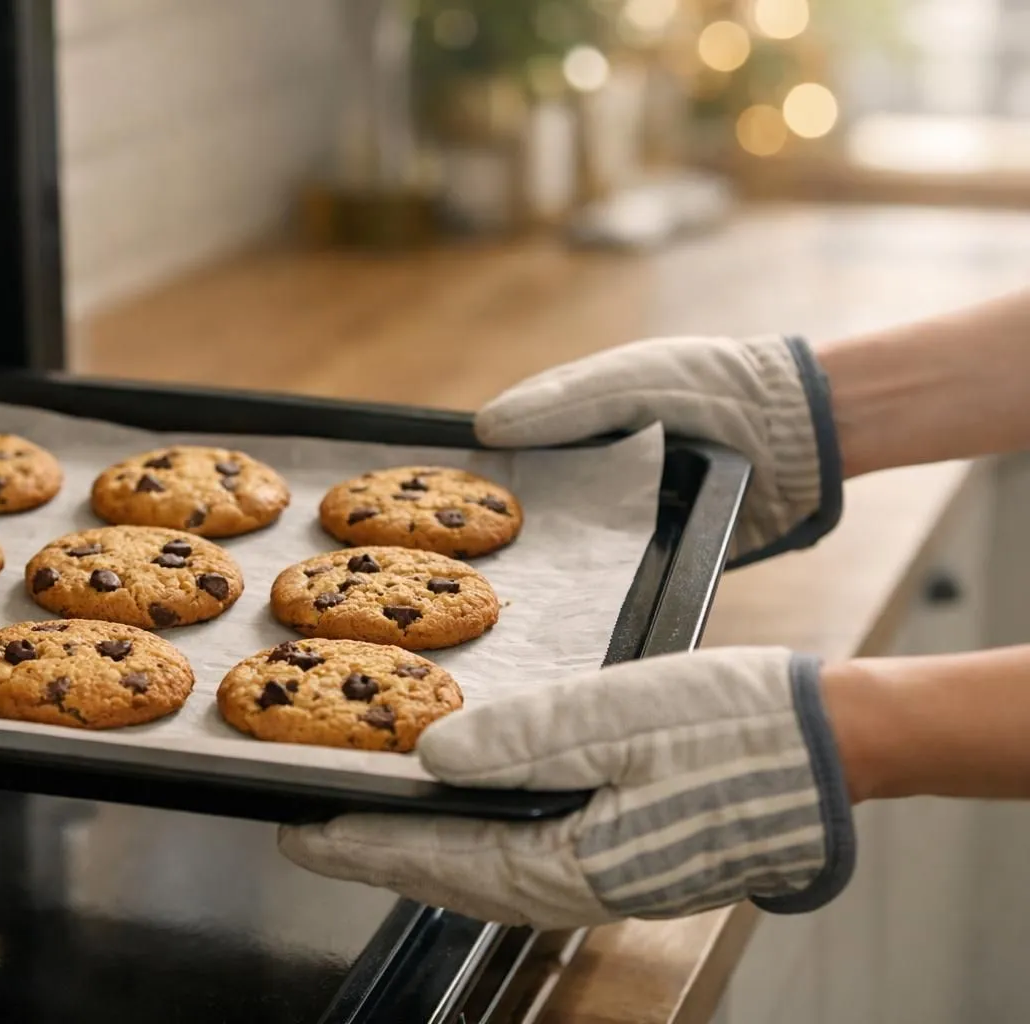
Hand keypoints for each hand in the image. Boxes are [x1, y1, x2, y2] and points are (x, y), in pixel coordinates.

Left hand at [278, 648, 856, 929]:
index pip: (434, 858)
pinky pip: (520, 863)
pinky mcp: (621, 856)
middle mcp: (576, 886)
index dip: (359, 843)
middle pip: (449, 876)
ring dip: (419, 852)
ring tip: (368, 827)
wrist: (830, 748)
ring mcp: (601, 877)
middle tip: (311, 832)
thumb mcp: (618, 716)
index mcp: (568, 862)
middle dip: (376, 854)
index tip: (297, 830)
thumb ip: (522, 741)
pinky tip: (458, 820)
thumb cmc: (733, 728)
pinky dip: (470, 846)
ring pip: (481, 875)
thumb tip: (431, 756)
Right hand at [475, 335, 842, 566]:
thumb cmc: (703, 387)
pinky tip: (549, 602)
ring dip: (532, 563)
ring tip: (490, 585)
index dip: (468, 475)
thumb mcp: (625, 380)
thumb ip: (559, 403)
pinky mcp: (645, 557)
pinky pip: (601, 579)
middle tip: (453, 557)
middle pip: (522, 506)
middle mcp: (584, 472)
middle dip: (491, 531)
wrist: (791, 433)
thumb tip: (484, 429)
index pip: (502, 453)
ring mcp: (613, 517)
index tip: (432, 501)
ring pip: (557, 546)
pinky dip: (578, 590)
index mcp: (569, 422)